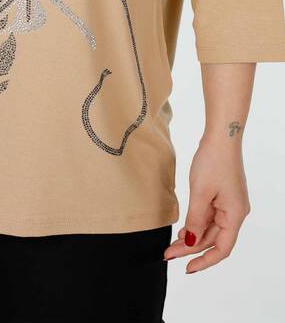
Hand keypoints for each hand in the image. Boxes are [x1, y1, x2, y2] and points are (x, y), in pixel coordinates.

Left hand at [163, 133, 250, 272]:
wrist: (222, 136)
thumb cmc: (213, 161)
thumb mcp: (200, 193)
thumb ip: (195, 220)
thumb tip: (191, 243)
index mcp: (234, 215)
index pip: (222, 249)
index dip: (205, 261)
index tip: (186, 268)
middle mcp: (235, 213)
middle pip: (213, 239)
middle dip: (191, 249)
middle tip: (168, 254)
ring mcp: (229, 204)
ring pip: (210, 228)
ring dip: (192, 237)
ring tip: (172, 245)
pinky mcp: (222, 195)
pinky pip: (209, 216)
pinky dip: (196, 224)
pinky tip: (183, 229)